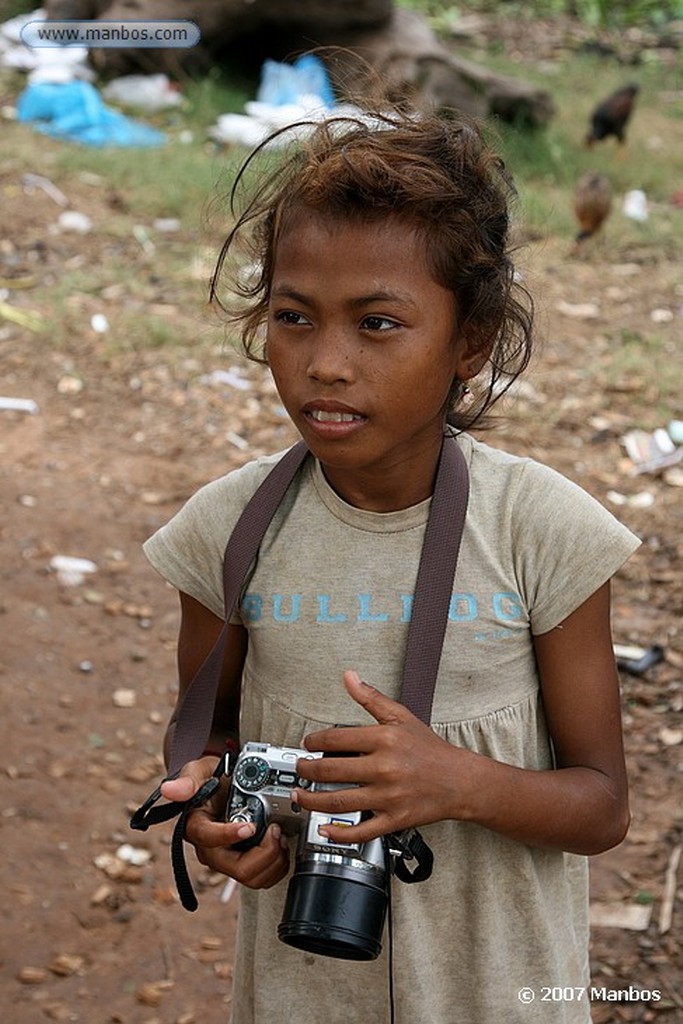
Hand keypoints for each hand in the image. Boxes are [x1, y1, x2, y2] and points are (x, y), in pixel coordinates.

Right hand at [160, 757, 290, 887]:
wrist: (220, 786)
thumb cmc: (209, 779)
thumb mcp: (199, 772)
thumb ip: (188, 781)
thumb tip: (169, 789)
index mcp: (196, 828)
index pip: (209, 839)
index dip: (230, 835)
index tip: (250, 826)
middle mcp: (210, 850)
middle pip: (238, 868)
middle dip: (264, 852)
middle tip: (275, 830)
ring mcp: (227, 860)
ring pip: (252, 877)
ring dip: (273, 860)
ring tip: (279, 836)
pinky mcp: (241, 864)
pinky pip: (261, 877)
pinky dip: (276, 866)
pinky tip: (279, 846)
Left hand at [293, 670, 467, 844]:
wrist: (459, 781)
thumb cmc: (429, 749)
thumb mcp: (401, 717)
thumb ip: (371, 698)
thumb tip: (350, 678)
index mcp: (383, 740)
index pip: (335, 739)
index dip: (314, 742)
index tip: (307, 745)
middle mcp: (384, 768)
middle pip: (331, 771)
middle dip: (306, 771)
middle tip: (299, 769)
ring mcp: (388, 796)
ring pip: (339, 802)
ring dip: (312, 801)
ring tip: (300, 796)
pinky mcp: (394, 819)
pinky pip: (361, 831)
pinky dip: (339, 833)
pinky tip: (325, 829)